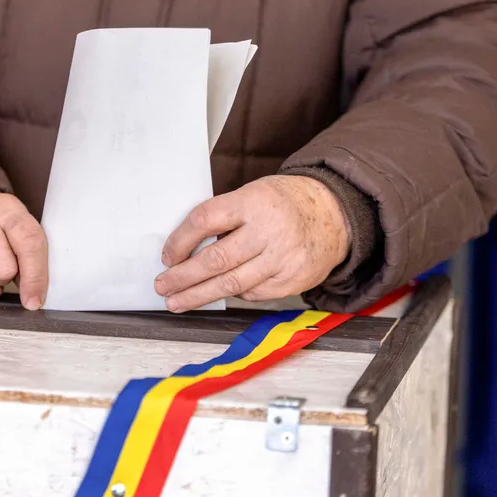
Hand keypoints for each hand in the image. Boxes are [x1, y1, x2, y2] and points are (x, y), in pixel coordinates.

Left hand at [154, 176, 350, 311]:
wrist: (334, 214)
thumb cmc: (283, 204)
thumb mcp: (252, 194)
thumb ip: (223, 218)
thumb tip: (183, 250)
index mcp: (252, 202)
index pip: (205, 221)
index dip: (180, 241)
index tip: (166, 257)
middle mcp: (268, 231)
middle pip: (216, 260)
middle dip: (183, 277)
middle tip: (162, 287)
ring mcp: (282, 258)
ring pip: (231, 284)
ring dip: (198, 296)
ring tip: (177, 302)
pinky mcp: (292, 280)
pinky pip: (252, 293)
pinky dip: (232, 293)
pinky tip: (217, 293)